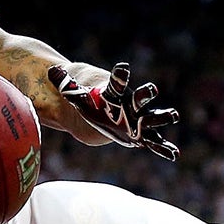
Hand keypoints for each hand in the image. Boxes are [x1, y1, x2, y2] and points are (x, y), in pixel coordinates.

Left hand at [45, 62, 179, 159]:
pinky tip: (174, 154)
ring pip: (152, 119)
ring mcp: (137, 120)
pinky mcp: (140, 135)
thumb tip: (49, 71)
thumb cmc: (87, 100)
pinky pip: (153, 143)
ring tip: (174, 115)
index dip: (119, 76)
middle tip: (151, 89)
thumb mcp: (72, 93)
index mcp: (114, 93)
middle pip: (139, 99)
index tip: (122, 68)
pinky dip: (163, 148)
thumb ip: (63, 82)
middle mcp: (129, 104)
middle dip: (145, 95)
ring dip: (162, 117)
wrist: (100, 111)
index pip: (116, 82)